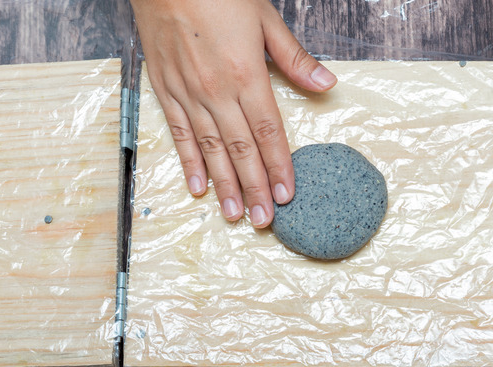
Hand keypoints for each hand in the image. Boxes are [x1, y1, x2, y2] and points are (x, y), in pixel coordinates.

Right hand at [131, 0, 336, 226]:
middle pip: (241, 150)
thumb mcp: (264, 18)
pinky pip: (180, 134)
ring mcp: (188, 93)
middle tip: (263, 221)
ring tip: (235, 216)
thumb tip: (327, 83)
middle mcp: (216, 91)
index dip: (279, 166)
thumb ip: (294, 58)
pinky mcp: (165, 90)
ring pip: (210, 150)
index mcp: (245, 75)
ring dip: (225, 186)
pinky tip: (199, 188)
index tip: (288, 196)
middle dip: (255, 188)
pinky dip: (190, 163)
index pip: (268, 132)